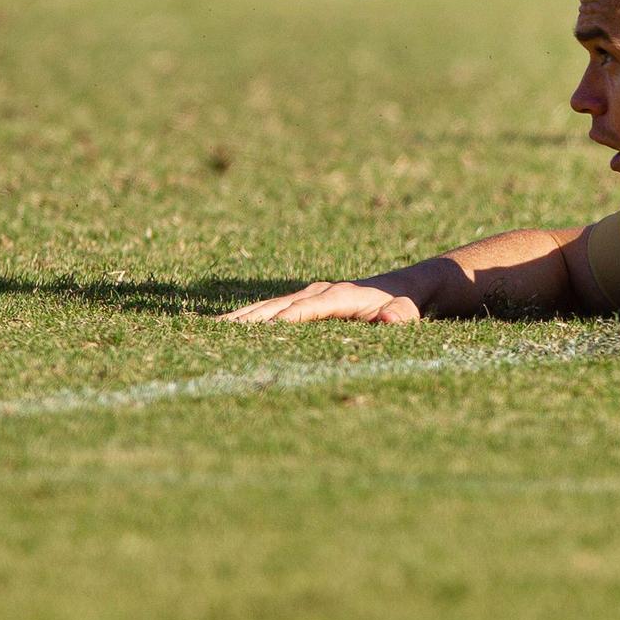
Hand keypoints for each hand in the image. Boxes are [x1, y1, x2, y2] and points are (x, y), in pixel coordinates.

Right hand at [219, 280, 421, 324]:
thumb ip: (402, 315)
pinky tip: (227, 328)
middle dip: (250, 319)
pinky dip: (248, 318)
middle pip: (277, 306)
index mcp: (341, 296)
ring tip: (211, 330)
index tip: (258, 333)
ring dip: (241, 318)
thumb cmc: (406, 304)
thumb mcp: (409, 310)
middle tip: (218, 333)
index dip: (284, 319)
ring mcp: (309, 295)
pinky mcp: (304, 301)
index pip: (307, 309)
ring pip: (268, 306)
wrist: (405, 286)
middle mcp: (319, 292)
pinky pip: (271, 310)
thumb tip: (393, 318)